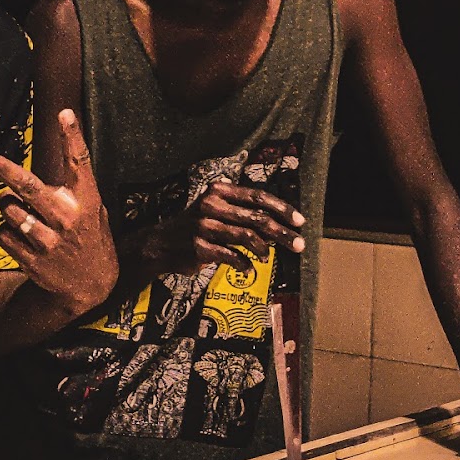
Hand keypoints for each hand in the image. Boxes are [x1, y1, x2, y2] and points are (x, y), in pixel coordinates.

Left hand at [0, 108, 117, 314]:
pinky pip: (3, 233)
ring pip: (9, 209)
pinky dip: (7, 231)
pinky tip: (23, 236)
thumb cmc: (88, 237)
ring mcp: (48, 240)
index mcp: (85, 201)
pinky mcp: (32, 259)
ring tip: (22, 212)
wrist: (91, 287)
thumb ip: (72, 189)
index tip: (64, 113)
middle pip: (28, 185)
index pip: (80, 162)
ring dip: (7, 205)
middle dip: (2, 169)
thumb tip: (38, 170)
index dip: (72, 136)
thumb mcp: (94, 211)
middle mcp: (67, 217)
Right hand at [139, 179, 305, 275]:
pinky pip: (231, 256)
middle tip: (299, 245)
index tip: (299, 221)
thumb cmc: (195, 227)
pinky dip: (244, 263)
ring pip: (246, 237)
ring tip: (268, 256)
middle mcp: (211, 205)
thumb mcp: (215, 211)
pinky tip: (249, 269)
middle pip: (257, 218)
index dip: (281, 208)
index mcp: (218, 191)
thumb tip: (277, 228)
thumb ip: (242, 215)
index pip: (257, 196)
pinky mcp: (199, 247)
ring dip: (264, 249)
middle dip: (283, 232)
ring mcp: (204, 226)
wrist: (160, 244)